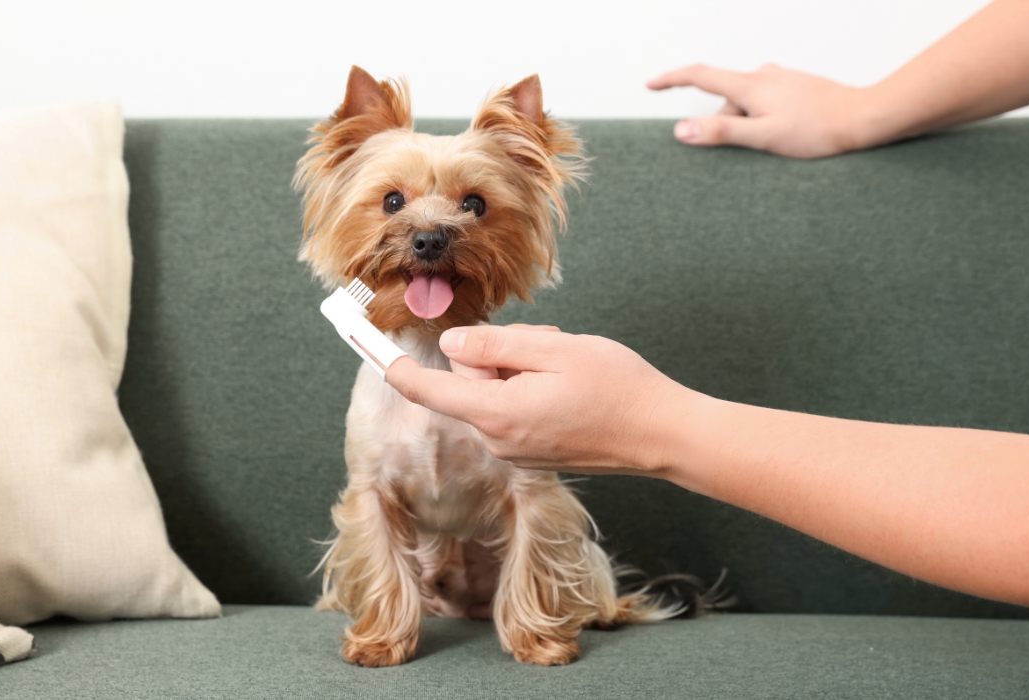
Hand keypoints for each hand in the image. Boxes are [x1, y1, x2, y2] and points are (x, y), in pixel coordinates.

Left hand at [386, 325, 699, 475]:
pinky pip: (514, 409)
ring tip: (565, 363)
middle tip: (544, 342)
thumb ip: (494, 348)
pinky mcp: (536, 452)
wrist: (662, 435)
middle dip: (497, 354)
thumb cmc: (616, 388)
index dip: (396, 366)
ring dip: (520, 369)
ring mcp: (518, 450)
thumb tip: (453, 346)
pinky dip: (532, 389)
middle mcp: (500, 440)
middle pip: (468, 383)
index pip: (430, 390)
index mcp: (496, 414)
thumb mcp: (551, 351)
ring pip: (494, 392)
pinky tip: (569, 384)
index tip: (366, 346)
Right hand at [647, 64, 872, 158]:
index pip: (699, 75)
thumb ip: (721, 132)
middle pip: (726, 100)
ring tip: (779, 144)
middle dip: (726, 124)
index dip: (671, 80)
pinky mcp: (794, 85)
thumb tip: (681, 129)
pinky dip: (764, 119)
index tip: (651, 84)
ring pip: (747, 103)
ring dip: (750, 125)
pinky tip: (788, 134)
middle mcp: (763, 74)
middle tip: (752, 149)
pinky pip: (765, 103)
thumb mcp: (763, 137)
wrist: (864, 118)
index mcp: (750, 85)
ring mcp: (780, 78)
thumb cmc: (817, 130)